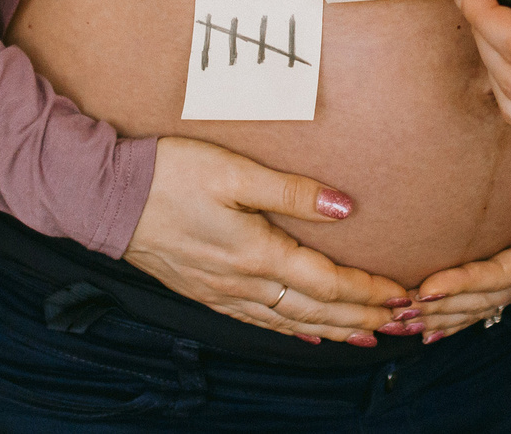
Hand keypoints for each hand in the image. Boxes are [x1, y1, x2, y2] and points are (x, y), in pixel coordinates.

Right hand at [123, 137, 413, 345]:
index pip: (328, 283)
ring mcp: (222, 293)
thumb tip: (346, 208)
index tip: (403, 296)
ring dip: (334, 331)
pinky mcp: (205, 292)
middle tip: (403, 325)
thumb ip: (292, 192)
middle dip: (363, 319)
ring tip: (369, 337)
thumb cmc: (170, 175)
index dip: (369, 292)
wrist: (107, 197)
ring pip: (290, 322)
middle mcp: (243, 284)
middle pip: (315, 311)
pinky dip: (292, 332)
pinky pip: (259, 322)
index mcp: (257, 255)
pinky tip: (307, 335)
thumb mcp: (235, 172)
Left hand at [400, 142, 510, 342]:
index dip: (465, 283)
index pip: (502, 274)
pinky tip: (425, 332)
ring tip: (399, 324)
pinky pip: (479, 305)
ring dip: (438, 318)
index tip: (428, 287)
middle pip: (483, 299)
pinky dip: (451, 319)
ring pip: (477, 308)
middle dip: (440, 308)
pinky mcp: (510, 277)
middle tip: (398, 313)